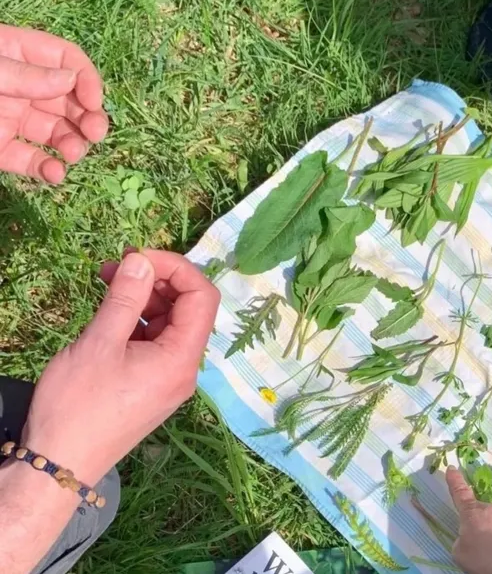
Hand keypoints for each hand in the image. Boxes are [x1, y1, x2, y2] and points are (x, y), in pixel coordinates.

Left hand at [0, 24, 107, 182]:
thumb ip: (24, 75)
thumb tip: (70, 80)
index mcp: (17, 55)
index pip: (67, 59)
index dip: (86, 79)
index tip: (93, 101)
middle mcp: (21, 88)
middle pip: (69, 100)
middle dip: (88, 117)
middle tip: (95, 133)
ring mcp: (12, 119)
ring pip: (56, 133)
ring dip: (73, 144)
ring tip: (74, 154)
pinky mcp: (1, 150)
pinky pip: (30, 161)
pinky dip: (46, 170)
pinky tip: (56, 174)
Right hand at [21, 250, 218, 484]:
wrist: (58, 465)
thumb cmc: (78, 404)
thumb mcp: (99, 343)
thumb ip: (126, 299)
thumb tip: (143, 260)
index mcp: (182, 358)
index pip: (203, 297)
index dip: (176, 268)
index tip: (138, 256)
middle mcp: (184, 369)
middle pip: (189, 309)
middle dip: (157, 280)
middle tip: (116, 265)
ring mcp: (169, 379)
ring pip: (170, 324)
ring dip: (145, 298)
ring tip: (107, 282)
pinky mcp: (151, 386)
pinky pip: (155, 343)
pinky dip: (138, 322)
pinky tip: (111, 313)